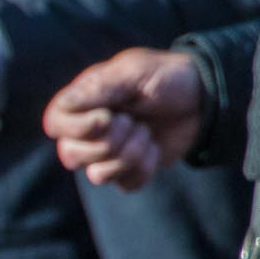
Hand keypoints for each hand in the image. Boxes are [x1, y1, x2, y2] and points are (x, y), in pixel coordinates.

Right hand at [41, 49, 203, 191]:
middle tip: (132, 122)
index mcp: (82, 103)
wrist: (204, 96)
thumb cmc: (164, 76)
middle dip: (107, 143)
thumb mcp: (132, 73)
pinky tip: (154, 148)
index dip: (77, 128)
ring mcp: (108, 153)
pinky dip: (144, 169)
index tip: (107, 116)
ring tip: (146, 132)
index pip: (55, 124)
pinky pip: (125, 185)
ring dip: (129, 154)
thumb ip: (96, 89)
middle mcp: (88, 130)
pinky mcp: (130, 170)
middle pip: (71, 155)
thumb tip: (63, 106)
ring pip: (97, 174)